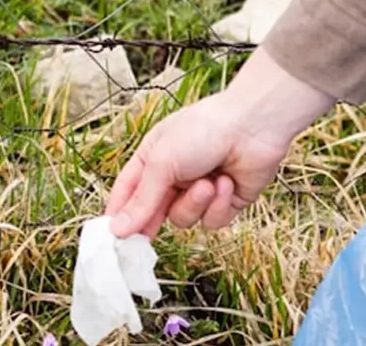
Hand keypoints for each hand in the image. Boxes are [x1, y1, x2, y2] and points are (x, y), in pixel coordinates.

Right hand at [105, 48, 334, 238]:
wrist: (255, 125)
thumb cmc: (204, 130)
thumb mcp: (163, 162)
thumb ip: (142, 199)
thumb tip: (117, 229)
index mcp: (154, 158)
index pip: (128, 192)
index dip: (119, 214)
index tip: (110, 239)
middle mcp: (175, 175)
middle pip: (154, 212)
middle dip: (153, 222)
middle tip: (144, 240)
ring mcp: (201, 189)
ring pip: (184, 219)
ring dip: (195, 204)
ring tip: (208, 182)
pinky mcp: (226, 201)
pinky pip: (211, 221)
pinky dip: (218, 205)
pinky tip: (226, 183)